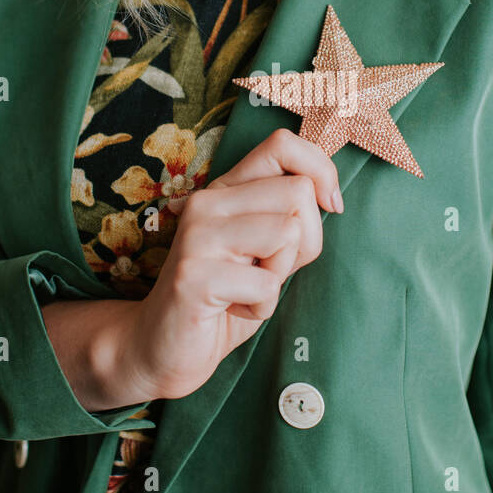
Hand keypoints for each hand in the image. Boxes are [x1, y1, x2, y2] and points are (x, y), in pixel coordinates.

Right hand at [121, 128, 341, 400]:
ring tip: (246, 289)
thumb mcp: (267, 252)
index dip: (321, 171)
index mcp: (225, 189)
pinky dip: (261, 307)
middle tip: (266, 270)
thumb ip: (291, 219)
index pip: (283, 145)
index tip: (329, 206)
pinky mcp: (194, 275)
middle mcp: (207, 202)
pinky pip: (267, 285)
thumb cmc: (225, 298)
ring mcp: (197, 235)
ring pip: (286, 234)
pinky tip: (231, 309)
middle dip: (303, 242)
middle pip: (297, 193)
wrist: (162, 346)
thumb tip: (330, 197)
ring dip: (279, 276)